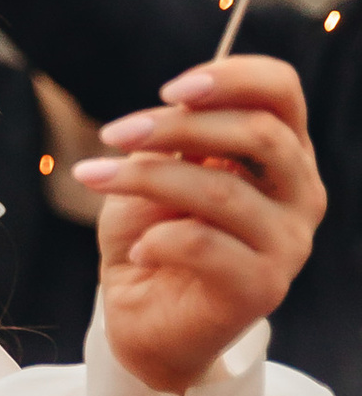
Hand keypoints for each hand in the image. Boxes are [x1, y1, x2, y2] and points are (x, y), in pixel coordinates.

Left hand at [75, 54, 324, 395]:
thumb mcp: (156, 168)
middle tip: (113, 135)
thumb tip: (178, 103)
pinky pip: (204, 244)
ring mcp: (288, 244)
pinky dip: (156, 239)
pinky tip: (138, 250)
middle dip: (176, 127)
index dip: (231, 77)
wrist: (140, 318)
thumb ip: (177, 134)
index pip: (281, 91)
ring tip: (96, 178)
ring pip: (223, 190)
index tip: (169, 90)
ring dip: (146, 177)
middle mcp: (300, 194)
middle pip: (260, 134)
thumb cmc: (151, 233)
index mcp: (283, 153)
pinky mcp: (262, 288)